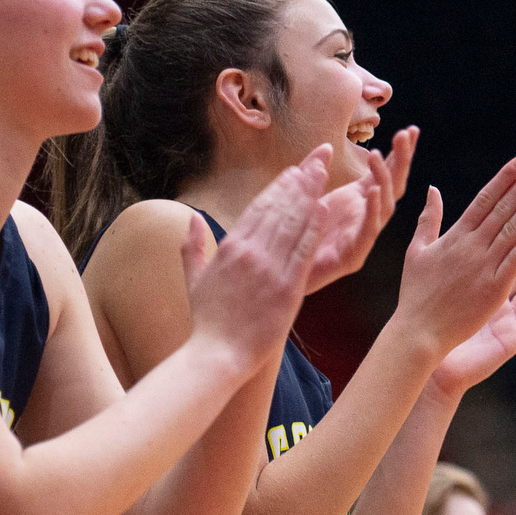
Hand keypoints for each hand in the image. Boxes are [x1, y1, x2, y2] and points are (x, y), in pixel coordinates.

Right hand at [182, 146, 331, 366]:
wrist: (217, 354)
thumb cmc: (207, 321)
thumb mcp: (194, 279)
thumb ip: (191, 245)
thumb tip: (192, 218)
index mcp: (230, 248)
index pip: (258, 208)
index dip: (278, 187)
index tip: (293, 171)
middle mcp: (250, 252)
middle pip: (279, 209)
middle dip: (300, 181)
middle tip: (317, 160)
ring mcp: (269, 269)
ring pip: (293, 223)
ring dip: (310, 196)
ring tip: (324, 175)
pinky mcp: (287, 287)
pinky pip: (303, 250)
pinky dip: (313, 228)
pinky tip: (324, 209)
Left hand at [304, 127, 417, 292]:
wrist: (279, 270)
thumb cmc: (295, 232)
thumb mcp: (305, 195)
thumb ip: (315, 171)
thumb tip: (327, 147)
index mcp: (358, 202)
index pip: (385, 174)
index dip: (400, 154)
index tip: (411, 130)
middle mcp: (366, 218)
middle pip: (393, 187)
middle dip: (402, 160)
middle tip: (406, 134)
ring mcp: (361, 238)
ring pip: (384, 208)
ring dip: (384, 180)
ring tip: (378, 156)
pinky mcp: (351, 257)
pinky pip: (367, 233)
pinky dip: (372, 212)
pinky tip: (373, 192)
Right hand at [391, 155, 515, 361]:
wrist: (419, 331)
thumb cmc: (415, 293)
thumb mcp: (417, 251)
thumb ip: (428, 219)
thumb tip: (433, 189)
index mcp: (454, 236)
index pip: (484, 199)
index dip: (504, 178)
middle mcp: (471, 247)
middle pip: (503, 208)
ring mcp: (484, 267)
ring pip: (512, 229)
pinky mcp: (495, 289)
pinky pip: (515, 260)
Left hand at [430, 218, 515, 396]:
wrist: (426, 359)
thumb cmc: (429, 327)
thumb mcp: (434, 286)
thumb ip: (442, 259)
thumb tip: (433, 234)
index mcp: (477, 285)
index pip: (496, 255)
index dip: (508, 235)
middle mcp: (493, 301)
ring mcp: (504, 321)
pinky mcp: (509, 340)